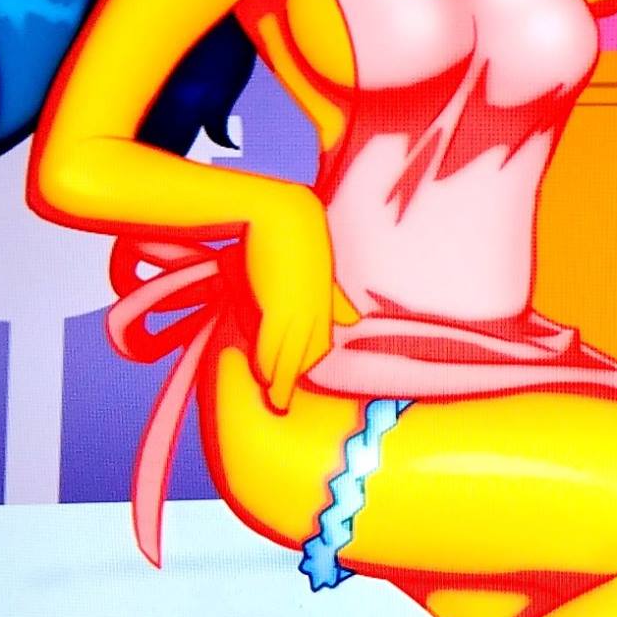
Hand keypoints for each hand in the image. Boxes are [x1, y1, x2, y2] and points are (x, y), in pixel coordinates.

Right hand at [242, 185, 336, 412]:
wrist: (283, 213)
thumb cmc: (302, 237)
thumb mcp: (325, 270)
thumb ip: (337, 297)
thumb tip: (356, 319)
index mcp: (328, 303)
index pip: (320, 344)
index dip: (308, 364)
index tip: (296, 381)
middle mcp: (317, 309)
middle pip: (305, 354)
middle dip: (292, 379)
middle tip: (280, 404)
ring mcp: (297, 308)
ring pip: (288, 352)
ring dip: (279, 378)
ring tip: (273, 400)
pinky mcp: (277, 302)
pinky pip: (270, 340)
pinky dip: (265, 359)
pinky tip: (261, 375)